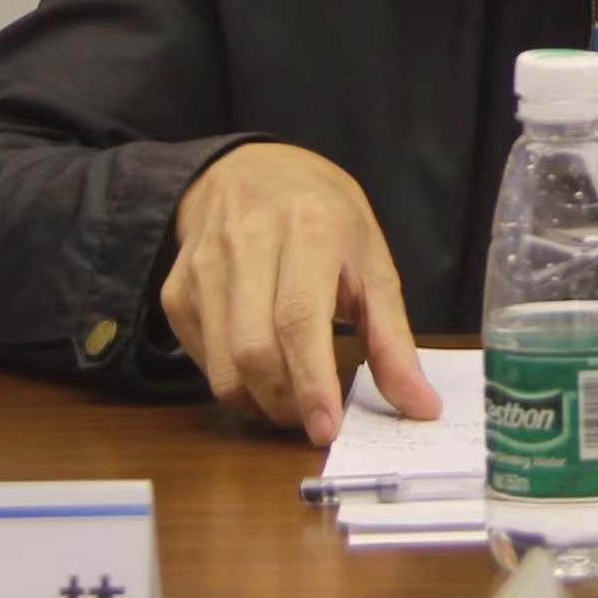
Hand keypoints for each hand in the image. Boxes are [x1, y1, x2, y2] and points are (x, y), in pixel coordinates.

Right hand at [162, 144, 440, 444]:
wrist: (248, 169)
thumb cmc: (321, 215)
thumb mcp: (370, 258)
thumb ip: (392, 337)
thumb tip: (420, 406)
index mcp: (308, 226)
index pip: (300, 317)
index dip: (313, 382)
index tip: (328, 429)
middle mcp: (247, 242)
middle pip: (255, 351)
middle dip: (288, 402)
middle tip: (316, 417)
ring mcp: (203, 267)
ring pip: (223, 367)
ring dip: (260, 403)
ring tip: (292, 398)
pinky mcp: (177, 291)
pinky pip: (202, 361)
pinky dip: (235, 383)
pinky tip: (261, 368)